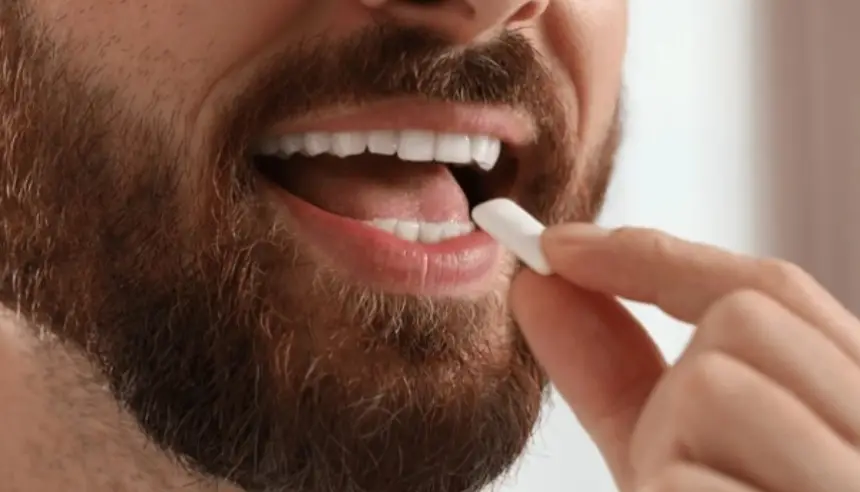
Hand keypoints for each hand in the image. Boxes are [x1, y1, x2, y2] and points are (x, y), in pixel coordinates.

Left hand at [510, 224, 859, 491]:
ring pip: (717, 388)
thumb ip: (616, 374)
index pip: (771, 289)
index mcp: (855, 410)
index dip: (652, 256)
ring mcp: (847, 480)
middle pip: (743, 322)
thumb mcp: (669, 459)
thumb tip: (543, 286)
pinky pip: (688, 481)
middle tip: (678, 469)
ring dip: (670, 457)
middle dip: (676, 385)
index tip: (556, 248)